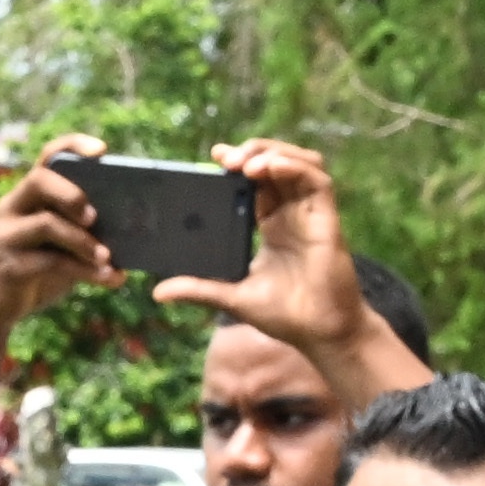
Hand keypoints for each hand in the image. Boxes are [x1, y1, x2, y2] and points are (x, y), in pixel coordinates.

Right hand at [0, 149, 119, 330]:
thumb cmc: (34, 273)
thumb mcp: (60, 247)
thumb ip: (83, 232)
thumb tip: (135, 230)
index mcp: (28, 196)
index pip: (47, 157)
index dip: (73, 146)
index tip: (102, 152)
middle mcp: (12, 208)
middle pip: (40, 179)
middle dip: (72, 194)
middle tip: (95, 217)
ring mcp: (6, 236)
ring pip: (46, 223)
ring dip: (82, 240)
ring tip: (107, 257)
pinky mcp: (7, 267)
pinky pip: (50, 262)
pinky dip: (84, 270)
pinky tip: (108, 278)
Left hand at [193, 139, 375, 374]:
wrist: (318, 333)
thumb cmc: (284, 316)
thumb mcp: (232, 297)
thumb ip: (199, 289)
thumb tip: (158, 292)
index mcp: (271, 224)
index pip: (256, 182)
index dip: (239, 163)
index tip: (215, 156)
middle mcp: (291, 213)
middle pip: (276, 164)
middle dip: (252, 152)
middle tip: (225, 159)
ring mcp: (309, 213)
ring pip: (299, 163)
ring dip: (273, 154)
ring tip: (246, 163)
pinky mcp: (327, 218)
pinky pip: (316, 180)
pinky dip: (294, 167)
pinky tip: (271, 168)